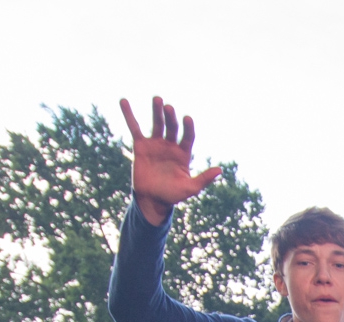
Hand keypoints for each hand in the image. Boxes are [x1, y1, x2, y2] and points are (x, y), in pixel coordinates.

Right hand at [120, 96, 223, 226]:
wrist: (152, 200)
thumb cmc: (173, 195)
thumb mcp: (190, 188)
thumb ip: (203, 179)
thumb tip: (220, 170)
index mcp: (184, 153)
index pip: (188, 137)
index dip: (188, 128)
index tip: (187, 118)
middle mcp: (171, 145)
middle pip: (172, 127)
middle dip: (171, 117)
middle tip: (169, 107)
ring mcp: (156, 144)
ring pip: (157, 124)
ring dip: (157, 111)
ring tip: (157, 99)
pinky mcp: (141, 145)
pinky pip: (134, 127)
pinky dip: (129, 114)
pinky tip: (124, 101)